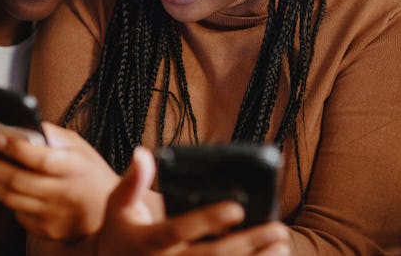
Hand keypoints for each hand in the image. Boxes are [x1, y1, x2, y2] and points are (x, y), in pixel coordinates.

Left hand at [0, 122, 119, 240]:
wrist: (107, 213)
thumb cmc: (90, 174)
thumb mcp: (79, 147)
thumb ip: (51, 134)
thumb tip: (20, 125)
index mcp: (75, 168)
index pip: (40, 158)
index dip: (14, 147)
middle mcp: (65, 194)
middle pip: (18, 180)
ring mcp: (55, 216)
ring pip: (11, 198)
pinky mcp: (47, 230)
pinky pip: (17, 213)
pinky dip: (9, 198)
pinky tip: (10, 187)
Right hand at [97, 147, 290, 255]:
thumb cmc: (119, 232)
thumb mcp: (119, 205)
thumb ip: (133, 180)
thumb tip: (143, 152)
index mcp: (147, 241)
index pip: (178, 230)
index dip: (207, 220)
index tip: (236, 207)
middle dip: (247, 243)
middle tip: (277, 229)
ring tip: (281, 246)